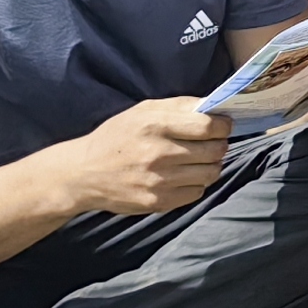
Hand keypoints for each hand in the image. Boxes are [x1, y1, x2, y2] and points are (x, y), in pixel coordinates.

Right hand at [54, 98, 231, 216]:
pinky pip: (197, 193)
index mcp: (155, 125)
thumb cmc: (117, 137)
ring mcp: (158, 181)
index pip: (208, 126)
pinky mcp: (158, 202)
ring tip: (199, 160)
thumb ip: (180, 106)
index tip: (224, 126)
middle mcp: (158, 153)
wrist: (84, 174)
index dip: (223, 126)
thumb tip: (215, 106)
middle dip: (219, 145)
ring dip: (211, 166)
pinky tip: (184, 176)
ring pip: (211, 173)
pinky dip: (196, 184)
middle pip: (214, 151)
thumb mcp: (143, 111)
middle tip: (212, 144)